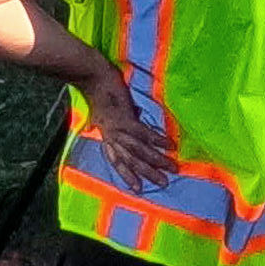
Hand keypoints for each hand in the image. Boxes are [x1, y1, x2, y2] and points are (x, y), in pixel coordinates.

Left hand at [73, 70, 174, 193]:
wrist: (91, 76)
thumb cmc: (100, 92)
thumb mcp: (104, 113)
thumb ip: (115, 124)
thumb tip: (129, 127)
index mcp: (106, 136)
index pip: (117, 161)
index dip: (127, 175)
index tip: (137, 189)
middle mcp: (111, 136)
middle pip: (130, 160)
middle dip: (147, 173)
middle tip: (164, 183)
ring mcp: (117, 128)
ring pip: (139, 150)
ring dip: (156, 160)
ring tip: (172, 168)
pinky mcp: (124, 118)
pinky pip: (143, 133)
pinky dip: (157, 139)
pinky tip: (170, 145)